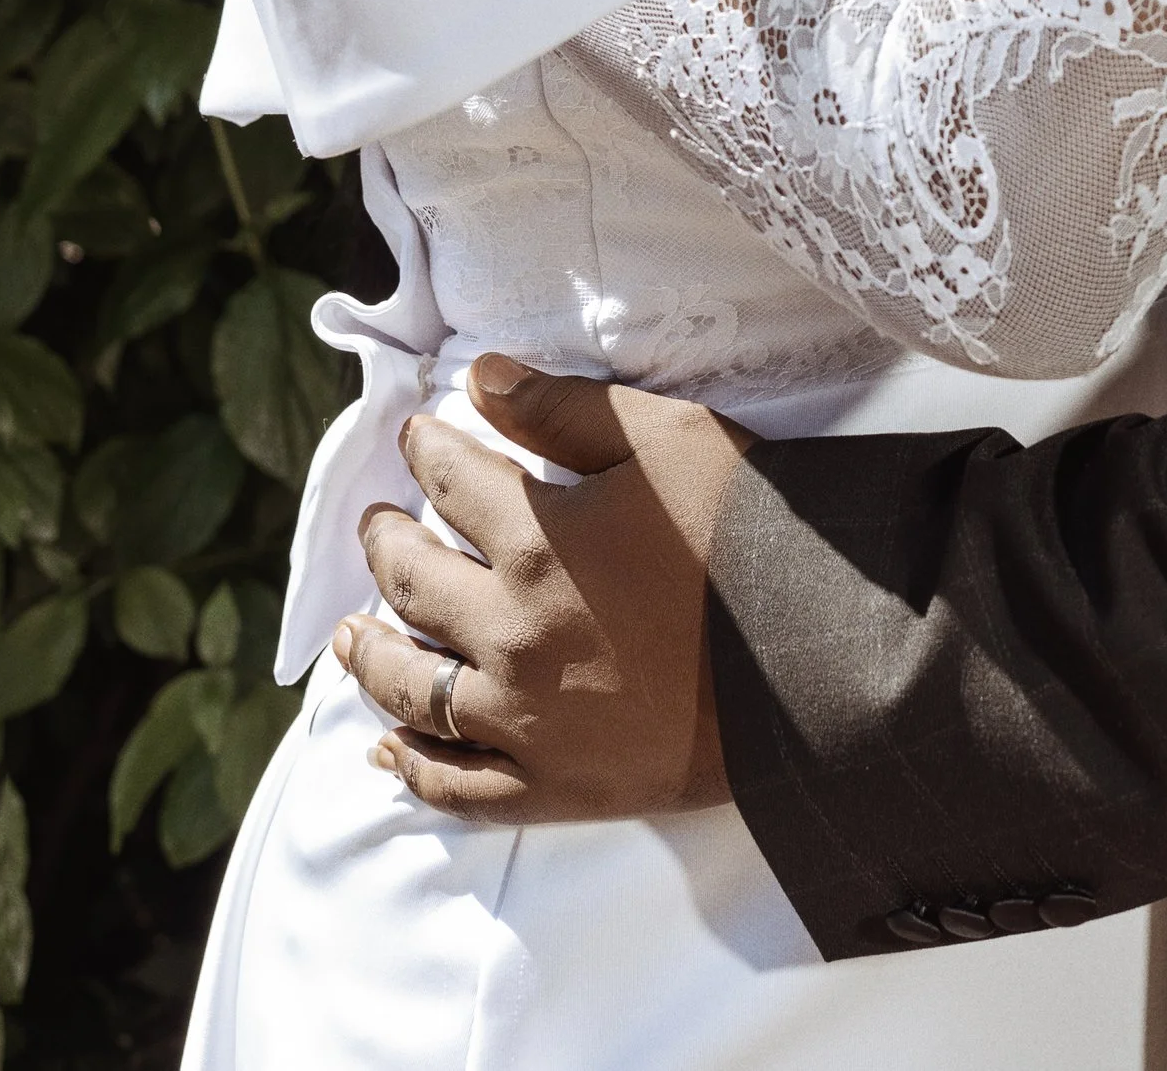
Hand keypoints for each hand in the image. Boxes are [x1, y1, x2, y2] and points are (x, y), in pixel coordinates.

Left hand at [334, 356, 750, 824]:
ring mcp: (524, 720)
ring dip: (369, 658)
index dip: (427, 449)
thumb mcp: (665, 439)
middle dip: (384, 545)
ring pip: (413, 691)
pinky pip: (456, 788)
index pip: (452, 481)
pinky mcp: (552, 786)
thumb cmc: (749, 530)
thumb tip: (479, 377)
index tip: (414, 435)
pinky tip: (386, 754)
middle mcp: (510, 633)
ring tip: (348, 636)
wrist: (818, 656)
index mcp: (536, 541)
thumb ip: (565, 407)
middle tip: (373, 526)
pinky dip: (411, 770)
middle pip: (414, 586)